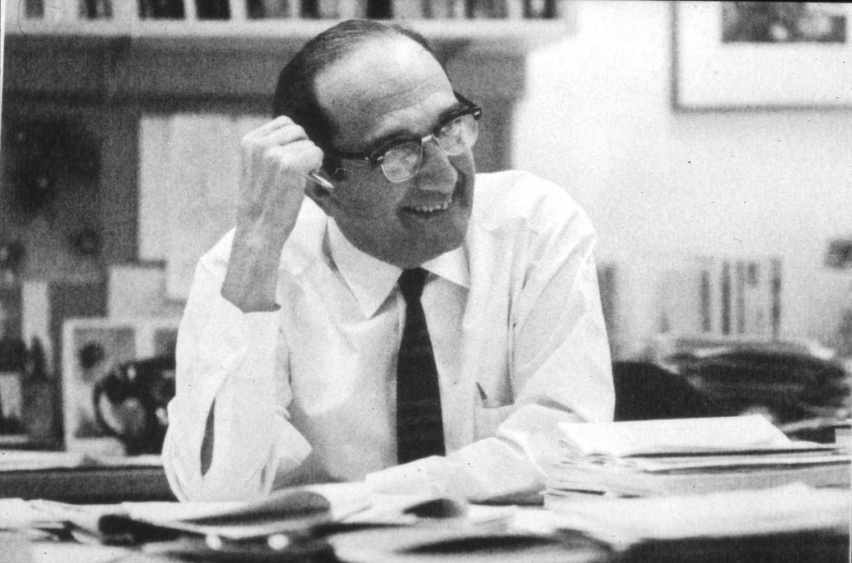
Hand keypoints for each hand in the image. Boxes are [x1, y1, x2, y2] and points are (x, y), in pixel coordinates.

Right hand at [222, 117, 323, 311]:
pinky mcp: (291, 166)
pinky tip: (306, 181)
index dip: (293, 139)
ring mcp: (275, 154)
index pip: (284, 122)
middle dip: (303, 148)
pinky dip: (317, 166)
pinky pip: (317, 154)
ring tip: (298, 179)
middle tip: (299, 170)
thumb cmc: (261, 202)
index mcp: (249, 141)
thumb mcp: (256, 167)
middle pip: (298, 130)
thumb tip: (298, 136)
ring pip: (309, 144)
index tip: (290, 157)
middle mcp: (260, 144)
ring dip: (310, 160)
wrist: (259, 229)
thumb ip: (270, 148)